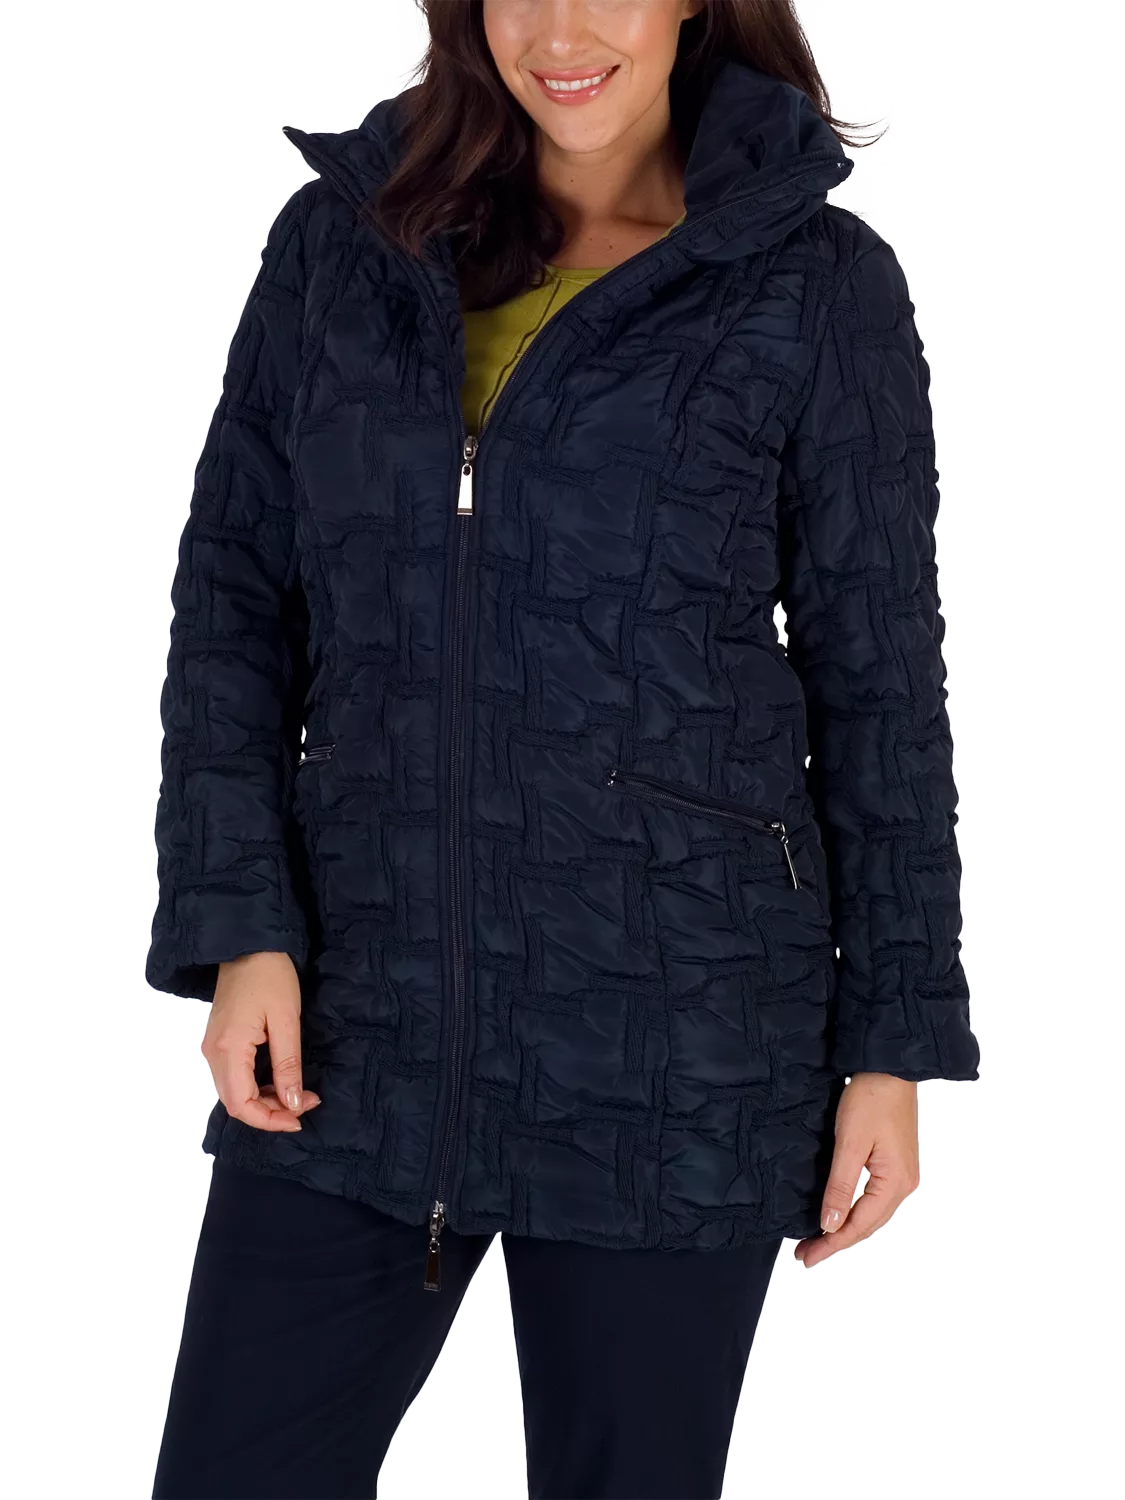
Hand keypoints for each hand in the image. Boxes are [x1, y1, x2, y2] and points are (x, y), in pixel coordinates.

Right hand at [201, 952, 320, 1131]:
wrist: (248, 944)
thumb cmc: (270, 976)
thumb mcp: (287, 1020)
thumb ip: (288, 1065)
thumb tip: (291, 1103)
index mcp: (227, 1049)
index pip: (240, 1104)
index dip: (269, 1120)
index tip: (299, 1117)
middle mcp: (212, 1053)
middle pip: (235, 1102)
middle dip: (270, 1112)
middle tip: (305, 1103)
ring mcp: (212, 1047)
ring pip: (233, 1091)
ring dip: (264, 1100)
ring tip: (297, 1092)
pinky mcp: (218, 1040)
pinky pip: (233, 1076)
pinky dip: (256, 1086)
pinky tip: (280, 1079)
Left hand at [794, 1073, 918, 1267]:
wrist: (891, 1066)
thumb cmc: (872, 1099)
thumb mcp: (850, 1142)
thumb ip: (839, 1186)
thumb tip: (829, 1225)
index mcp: (895, 1182)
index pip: (859, 1225)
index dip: (831, 1244)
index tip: (806, 1258)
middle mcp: (905, 1184)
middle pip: (867, 1225)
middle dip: (836, 1241)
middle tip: (805, 1255)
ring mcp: (903, 1174)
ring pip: (871, 1214)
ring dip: (845, 1228)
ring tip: (816, 1240)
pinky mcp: (896, 1163)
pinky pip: (874, 1198)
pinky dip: (855, 1211)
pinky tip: (838, 1214)